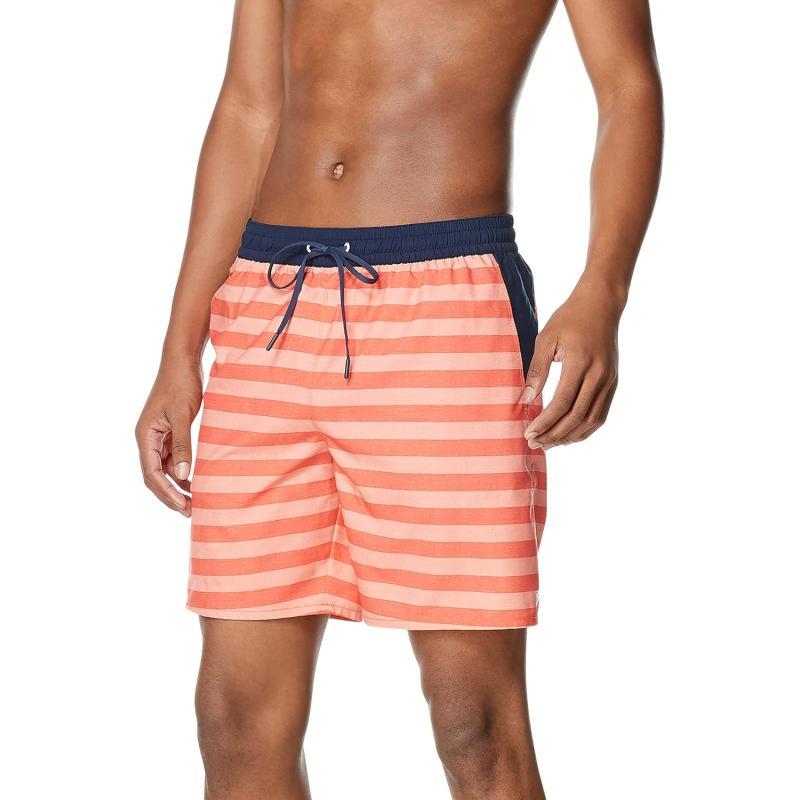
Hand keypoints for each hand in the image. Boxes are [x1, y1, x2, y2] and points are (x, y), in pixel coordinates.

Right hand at [135, 356, 202, 515]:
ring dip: (177, 486)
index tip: (183, 507)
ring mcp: (158, 436)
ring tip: (195, 502)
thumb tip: (182, 476)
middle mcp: (148, 439)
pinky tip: (196, 481)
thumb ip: (182, 445)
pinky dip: (182, 472)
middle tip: (190, 512)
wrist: (183, 361)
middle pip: (154, 476)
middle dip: (170, 496)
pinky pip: (173, 459)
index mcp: (145, 436)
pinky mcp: (170, 432)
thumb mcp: (182, 415)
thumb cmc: (180, 384)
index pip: (151, 473)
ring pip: (164, 470)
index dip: (167, 493)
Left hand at [521, 283, 620, 448]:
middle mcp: (599, 375)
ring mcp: (610, 380)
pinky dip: (585, 429)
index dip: (545, 423)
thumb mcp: (546, 339)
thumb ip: (536, 370)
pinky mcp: (614, 382)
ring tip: (549, 443)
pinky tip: (569, 435)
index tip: (528, 433)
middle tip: (535, 443)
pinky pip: (601, 414)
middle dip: (554, 435)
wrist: (601, 304)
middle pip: (577, 417)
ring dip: (569, 436)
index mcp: (580, 363)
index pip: (562, 404)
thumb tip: (526, 400)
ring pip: (591, 420)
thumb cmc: (569, 318)